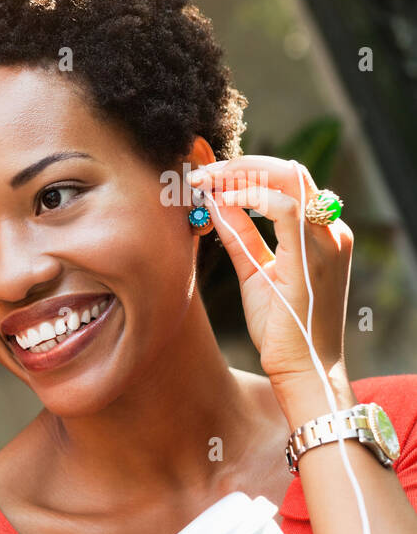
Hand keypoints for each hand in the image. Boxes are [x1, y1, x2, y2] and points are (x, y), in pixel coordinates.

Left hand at [188, 156, 352, 387]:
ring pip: (290, 180)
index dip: (246, 172)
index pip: (288, 183)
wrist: (302, 366)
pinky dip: (251, 198)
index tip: (207, 177)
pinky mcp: (311, 258)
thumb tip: (216, 203)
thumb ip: (240, 237)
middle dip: (241, 166)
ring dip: (242, 175)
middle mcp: (330, 232)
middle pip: (290, 172)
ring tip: (206, 182)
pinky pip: (285, 209)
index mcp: (321, 234)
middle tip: (201, 172)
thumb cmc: (281, 326)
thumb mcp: (254, 272)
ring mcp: (325, 243)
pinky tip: (223, 202)